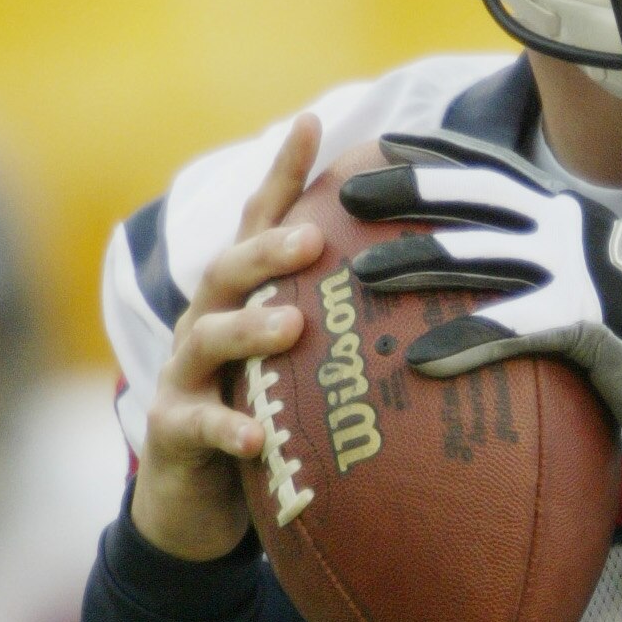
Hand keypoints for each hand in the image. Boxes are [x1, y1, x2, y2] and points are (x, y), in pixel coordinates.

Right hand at [131, 115, 324, 560]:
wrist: (194, 499)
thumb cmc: (265, 414)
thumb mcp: (305, 363)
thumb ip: (350, 324)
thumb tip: (450, 293)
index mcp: (241, 297)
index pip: (261, 223)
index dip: (284, 174)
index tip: (315, 122)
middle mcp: (205, 322)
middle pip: (228, 268)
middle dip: (267, 250)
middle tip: (313, 240)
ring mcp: (183, 375)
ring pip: (208, 338)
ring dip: (248, 329)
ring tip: (290, 327)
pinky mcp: (170, 431)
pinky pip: (197, 426)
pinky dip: (226, 430)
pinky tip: (255, 439)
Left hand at [338, 129, 621, 464]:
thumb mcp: (590, 286)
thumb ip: (542, 269)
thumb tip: (485, 272)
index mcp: (568, 212)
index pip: (491, 167)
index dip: (434, 152)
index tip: (380, 143)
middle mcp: (570, 226)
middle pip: (473, 196)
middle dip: (406, 190)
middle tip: (345, 196)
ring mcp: (580, 268)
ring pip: (479, 255)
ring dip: (412, 262)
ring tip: (359, 277)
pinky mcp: (587, 318)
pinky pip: (509, 325)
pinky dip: (461, 339)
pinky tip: (419, 360)